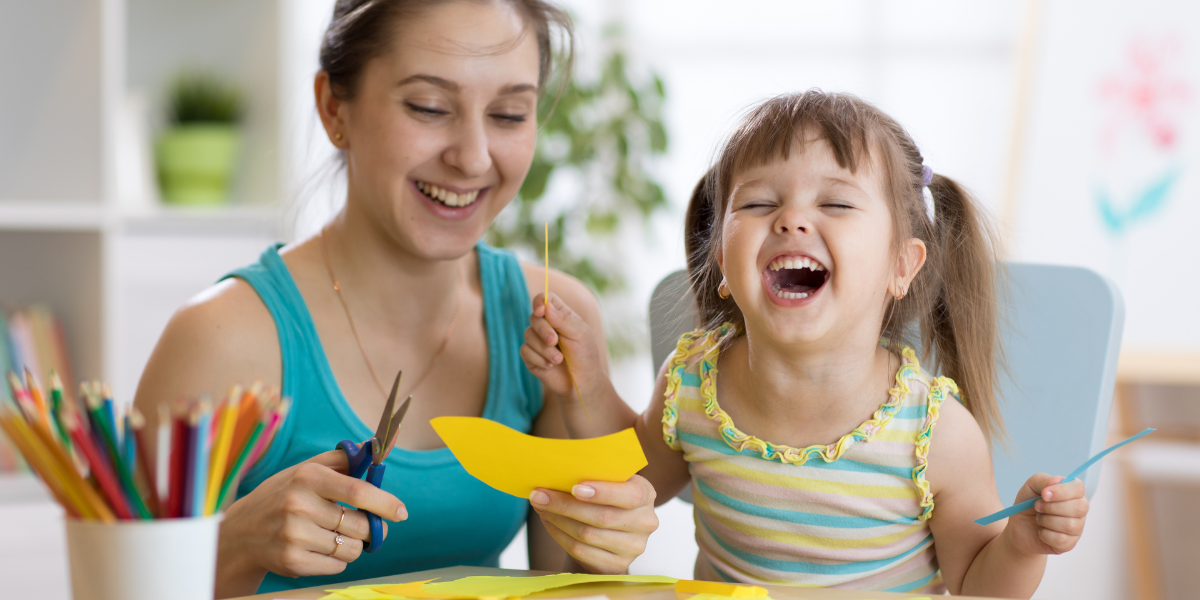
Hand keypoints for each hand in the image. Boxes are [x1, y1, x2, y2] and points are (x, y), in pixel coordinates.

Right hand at [214, 450, 406, 596]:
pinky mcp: (292, 561)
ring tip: (334, 537)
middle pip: (359, 525)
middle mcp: (299, 505)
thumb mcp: (305, 469)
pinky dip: (336, 560)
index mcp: (307, 477)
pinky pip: (336, 566)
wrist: (242, 532)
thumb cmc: (283, 496)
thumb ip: (340, 459)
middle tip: (364, 528)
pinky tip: (319, 549)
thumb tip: (374, 447)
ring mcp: (294, 535)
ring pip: (350, 549)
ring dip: (352, 546)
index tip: (401, 512)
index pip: (358, 492)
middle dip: (370, 529)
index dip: (385, 503)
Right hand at [521, 293, 603, 399]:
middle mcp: (546, 325)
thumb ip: (563, 320)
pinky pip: (525, 351)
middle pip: (534, 317)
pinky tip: (550, 365)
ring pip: (528, 335)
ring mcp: (537, 341)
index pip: (544, 299)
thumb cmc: (585, 355)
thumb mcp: (580, 334)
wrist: (582, 382)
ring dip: (544, 349)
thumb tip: (546, 306)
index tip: (541, 311)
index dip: (539, 302)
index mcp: (560, 315)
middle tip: (554, 341)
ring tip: (559, 359)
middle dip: (543, 330)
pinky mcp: (531, 356)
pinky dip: (538, 359)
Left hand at [529, 475, 658, 573]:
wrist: (612, 532)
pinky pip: (581, 551)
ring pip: (587, 534)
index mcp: (645, 494)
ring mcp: (633, 547)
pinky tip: (549, 522)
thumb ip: (596, 473)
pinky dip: (559, 535)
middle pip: (602, 517)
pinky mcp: (617, 566)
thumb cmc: (607, 498)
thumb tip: (560, 468)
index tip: (575, 488)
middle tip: (539, 495)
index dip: (603, 492)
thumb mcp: (611, 481)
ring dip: (558, 520)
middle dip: (565, 505)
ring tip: (540, 507)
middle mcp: (645, 522)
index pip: (629, 495)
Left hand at [1004, 473, 1087, 555]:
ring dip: (1046, 520)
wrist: (1018, 527)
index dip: (1062, 491)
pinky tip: (1041, 531)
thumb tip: (1057, 480)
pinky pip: (1061, 539)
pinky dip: (1045, 534)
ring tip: (1039, 518)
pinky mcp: (1069, 544)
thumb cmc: (1028, 504)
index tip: (1044, 494)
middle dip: (1052, 507)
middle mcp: (1079, 510)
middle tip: (1036, 506)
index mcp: (1072, 492)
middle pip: (1079, 507)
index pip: (1078, 488)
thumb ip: (1043, 480)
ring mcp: (1076, 528)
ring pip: (1069, 524)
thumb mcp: (1031, 487)